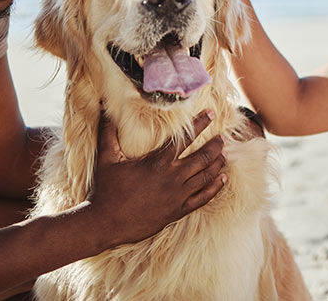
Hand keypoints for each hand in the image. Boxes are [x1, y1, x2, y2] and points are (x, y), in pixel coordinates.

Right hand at [85, 110, 226, 248]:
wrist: (106, 223)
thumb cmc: (107, 189)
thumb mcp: (106, 158)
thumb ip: (108, 130)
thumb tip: (103, 105)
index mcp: (158, 162)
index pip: (186, 138)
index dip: (201, 123)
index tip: (212, 113)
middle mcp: (172, 177)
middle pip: (202, 157)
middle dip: (215, 145)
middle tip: (223, 137)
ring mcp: (177, 196)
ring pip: (206, 177)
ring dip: (218, 164)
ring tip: (225, 154)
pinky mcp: (178, 211)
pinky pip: (203, 198)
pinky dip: (216, 187)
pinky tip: (223, 179)